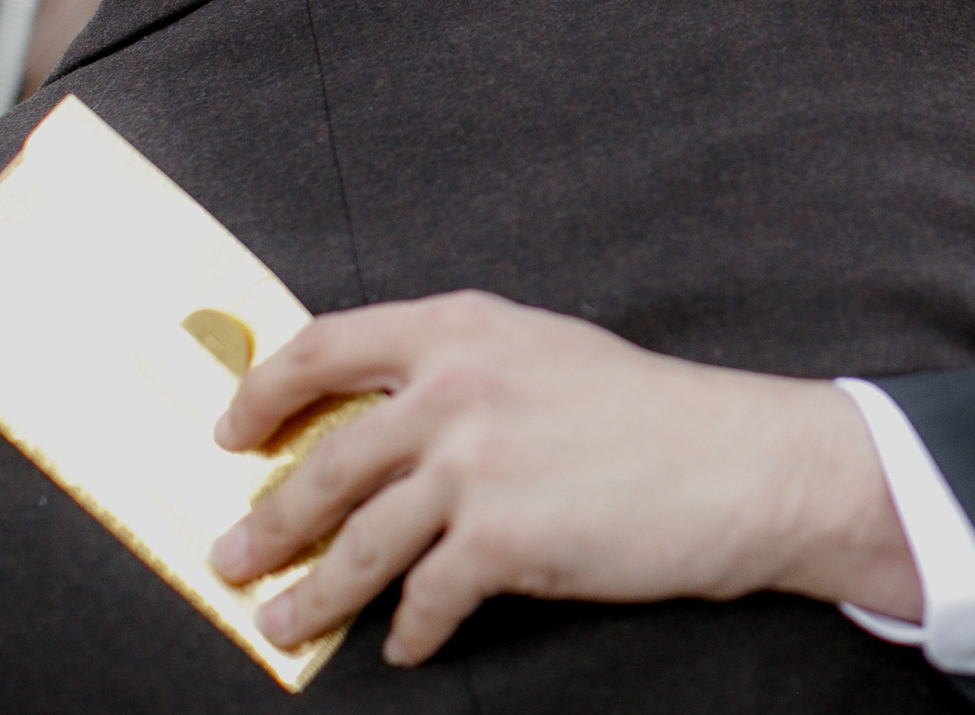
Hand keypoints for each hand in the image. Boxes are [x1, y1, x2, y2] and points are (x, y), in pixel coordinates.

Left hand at [207, 291, 919, 664]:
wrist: (741, 463)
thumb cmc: (655, 412)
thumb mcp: (546, 354)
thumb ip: (461, 371)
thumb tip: (378, 424)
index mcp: (463, 328)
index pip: (324, 346)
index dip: (263, 392)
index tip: (233, 431)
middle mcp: (455, 386)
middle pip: (323, 462)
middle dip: (267, 522)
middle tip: (236, 556)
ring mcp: (474, 464)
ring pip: (355, 544)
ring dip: (311, 594)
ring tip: (284, 621)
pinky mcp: (499, 538)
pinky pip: (423, 600)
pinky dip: (408, 633)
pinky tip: (407, 646)